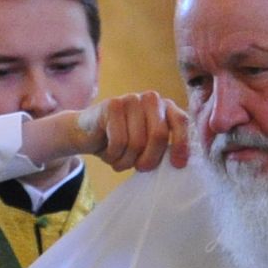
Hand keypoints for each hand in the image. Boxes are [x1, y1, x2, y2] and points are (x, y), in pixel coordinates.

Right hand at [74, 92, 189, 172]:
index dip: (181, 144)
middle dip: (149, 159)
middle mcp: (150, 99)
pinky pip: (119, 141)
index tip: (178, 165)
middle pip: (158, 135)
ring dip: (126, 161)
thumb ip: (162, 147)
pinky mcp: (112, 105)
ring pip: (136, 142)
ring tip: (119, 160)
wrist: (86, 134)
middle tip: (140, 168)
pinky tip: (108, 153)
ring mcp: (131, 99)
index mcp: (164, 107)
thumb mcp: (146, 146)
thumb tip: (179, 163)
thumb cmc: (120, 143)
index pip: (180, 121)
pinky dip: (113, 155)